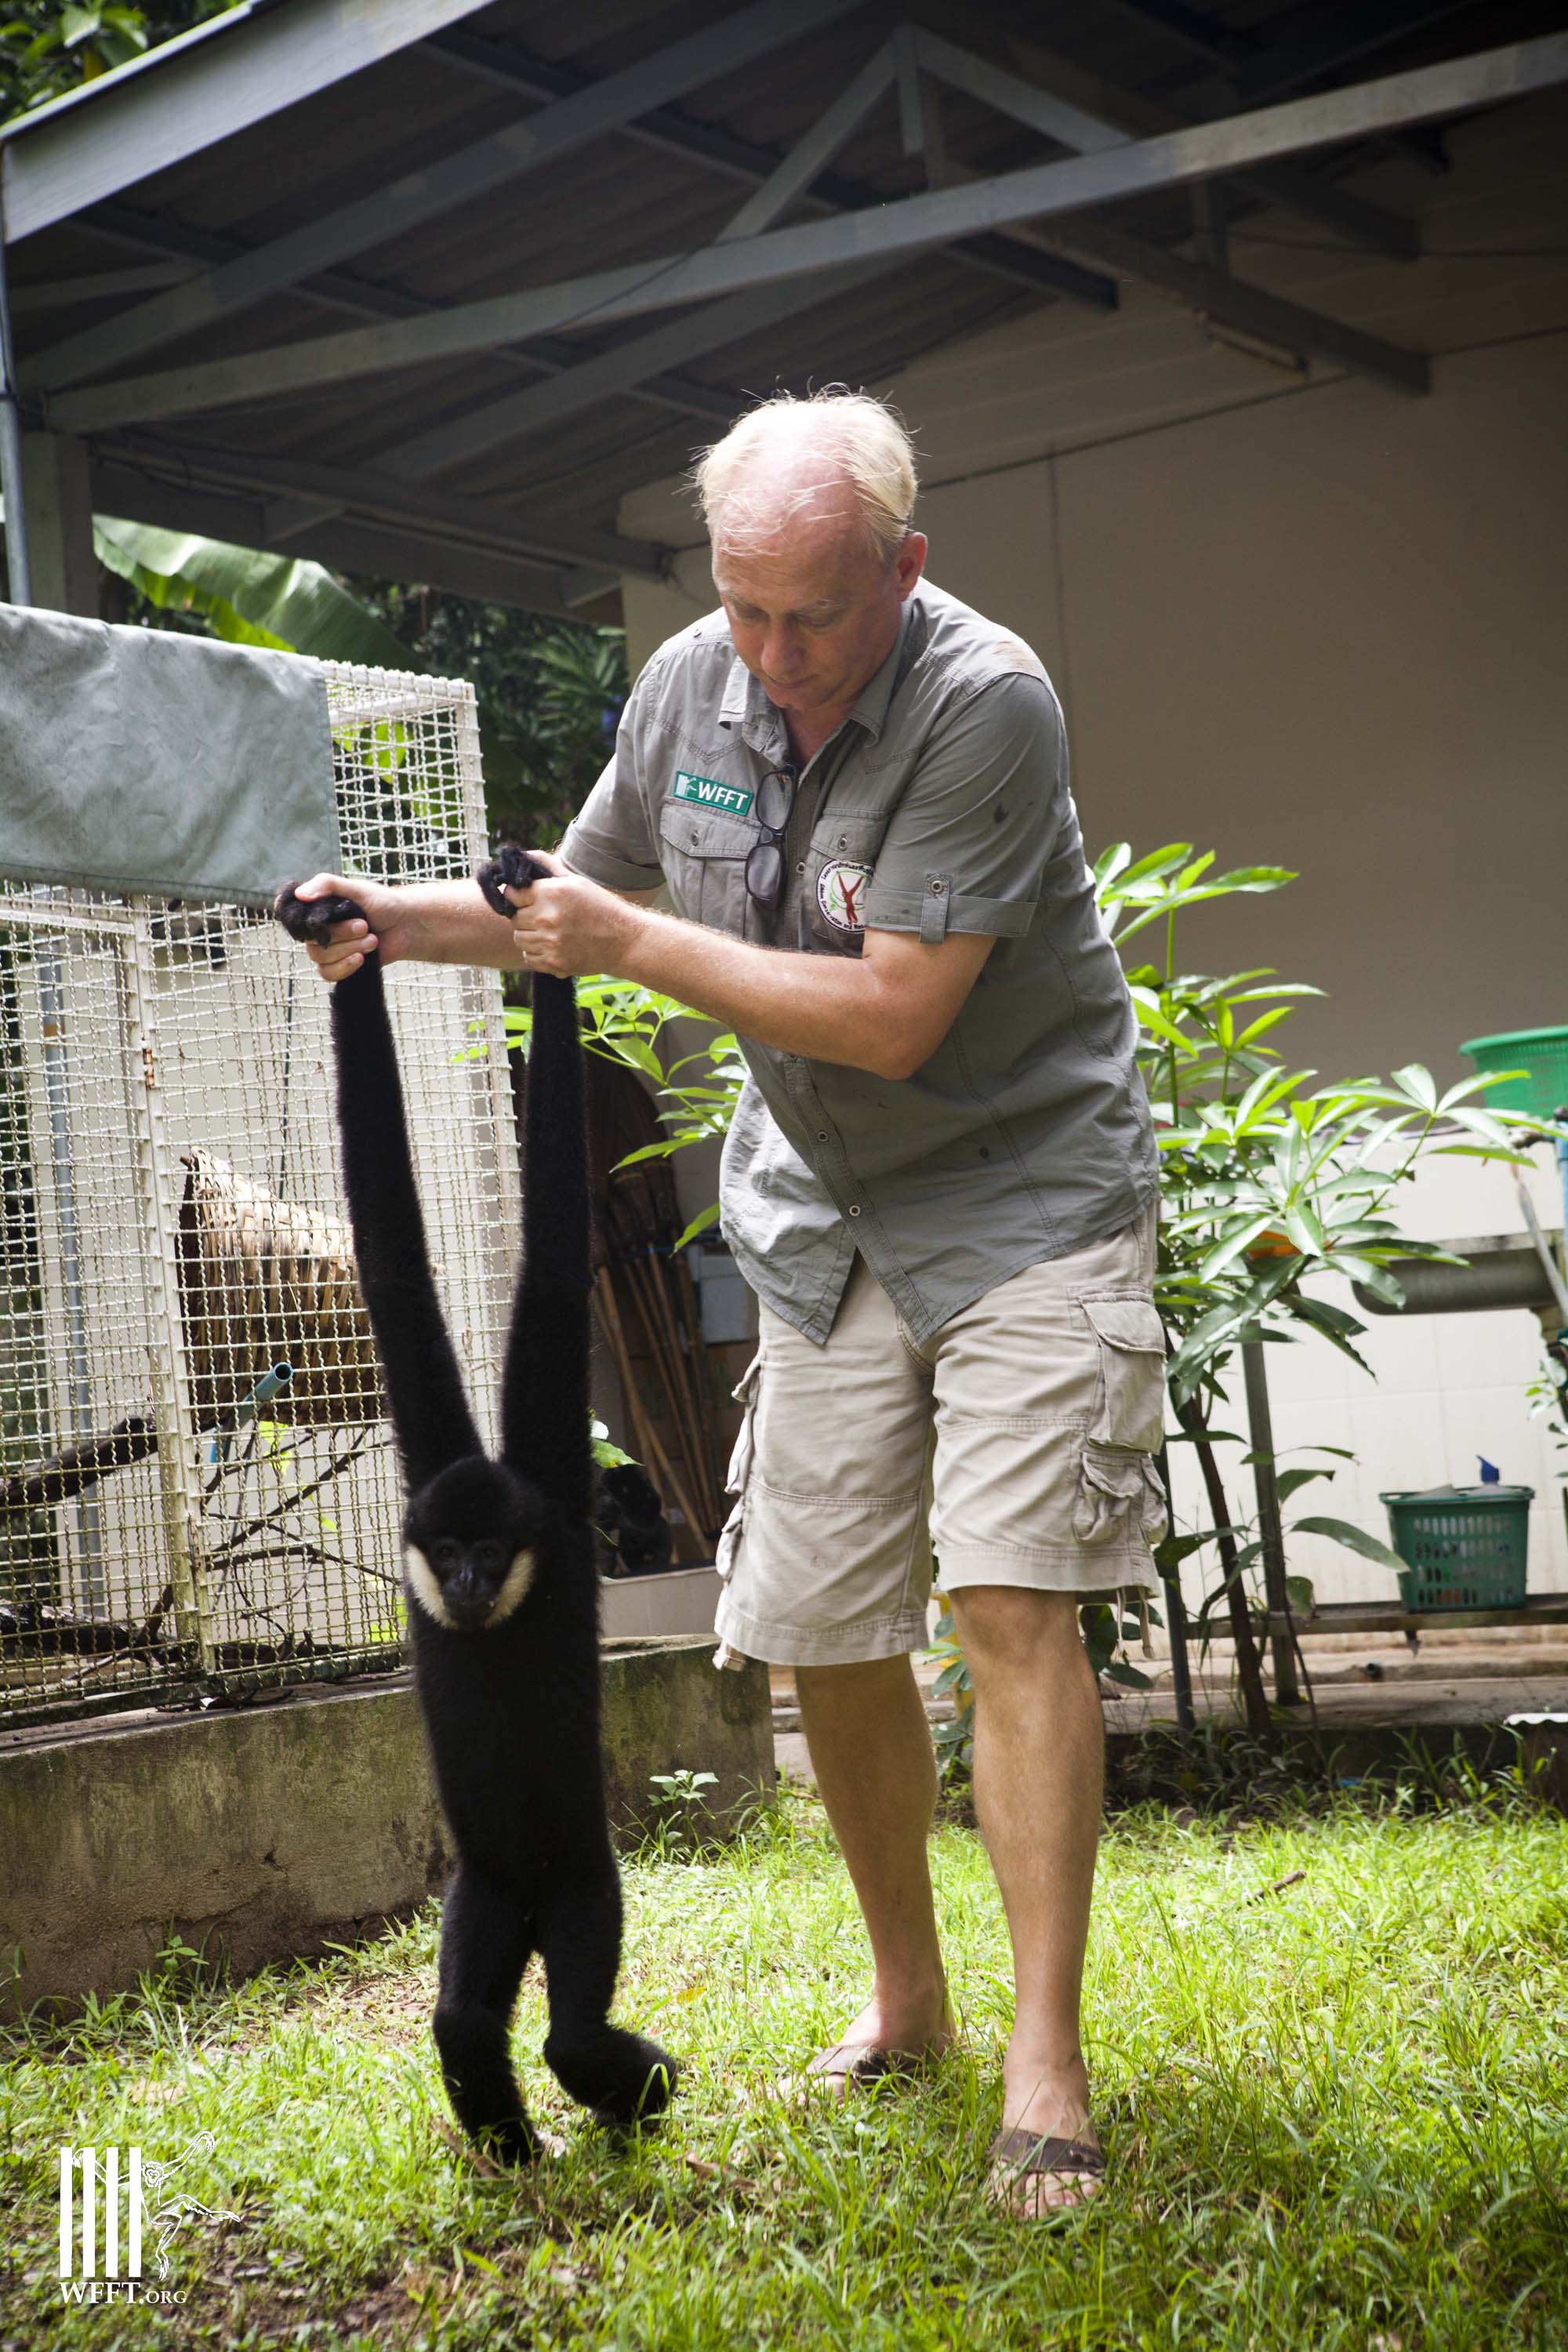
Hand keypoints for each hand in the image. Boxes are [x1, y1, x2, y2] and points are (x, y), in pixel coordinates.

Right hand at [284, 872, 408, 983]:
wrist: (407, 926)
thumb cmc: (383, 903)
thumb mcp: (356, 888)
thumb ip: (327, 885)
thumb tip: (300, 894)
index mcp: (317, 906)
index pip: (289, 912)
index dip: (296, 919)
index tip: (316, 919)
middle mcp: (318, 927)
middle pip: (311, 939)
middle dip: (341, 934)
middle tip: (365, 926)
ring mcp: (328, 948)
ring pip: (320, 957)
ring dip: (349, 949)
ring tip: (372, 939)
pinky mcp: (339, 966)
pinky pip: (327, 974)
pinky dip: (345, 967)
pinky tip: (361, 959)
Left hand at [504, 849, 641, 977]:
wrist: (624, 940)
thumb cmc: (601, 907)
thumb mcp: (576, 881)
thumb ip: (547, 867)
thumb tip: (523, 856)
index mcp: (550, 893)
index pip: (511, 894)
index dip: (516, 896)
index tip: (525, 899)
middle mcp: (546, 918)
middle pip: (514, 918)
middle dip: (524, 916)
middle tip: (542, 916)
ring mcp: (549, 943)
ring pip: (520, 939)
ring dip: (530, 935)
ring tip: (549, 931)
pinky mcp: (553, 962)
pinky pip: (529, 957)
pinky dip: (537, 953)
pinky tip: (553, 945)